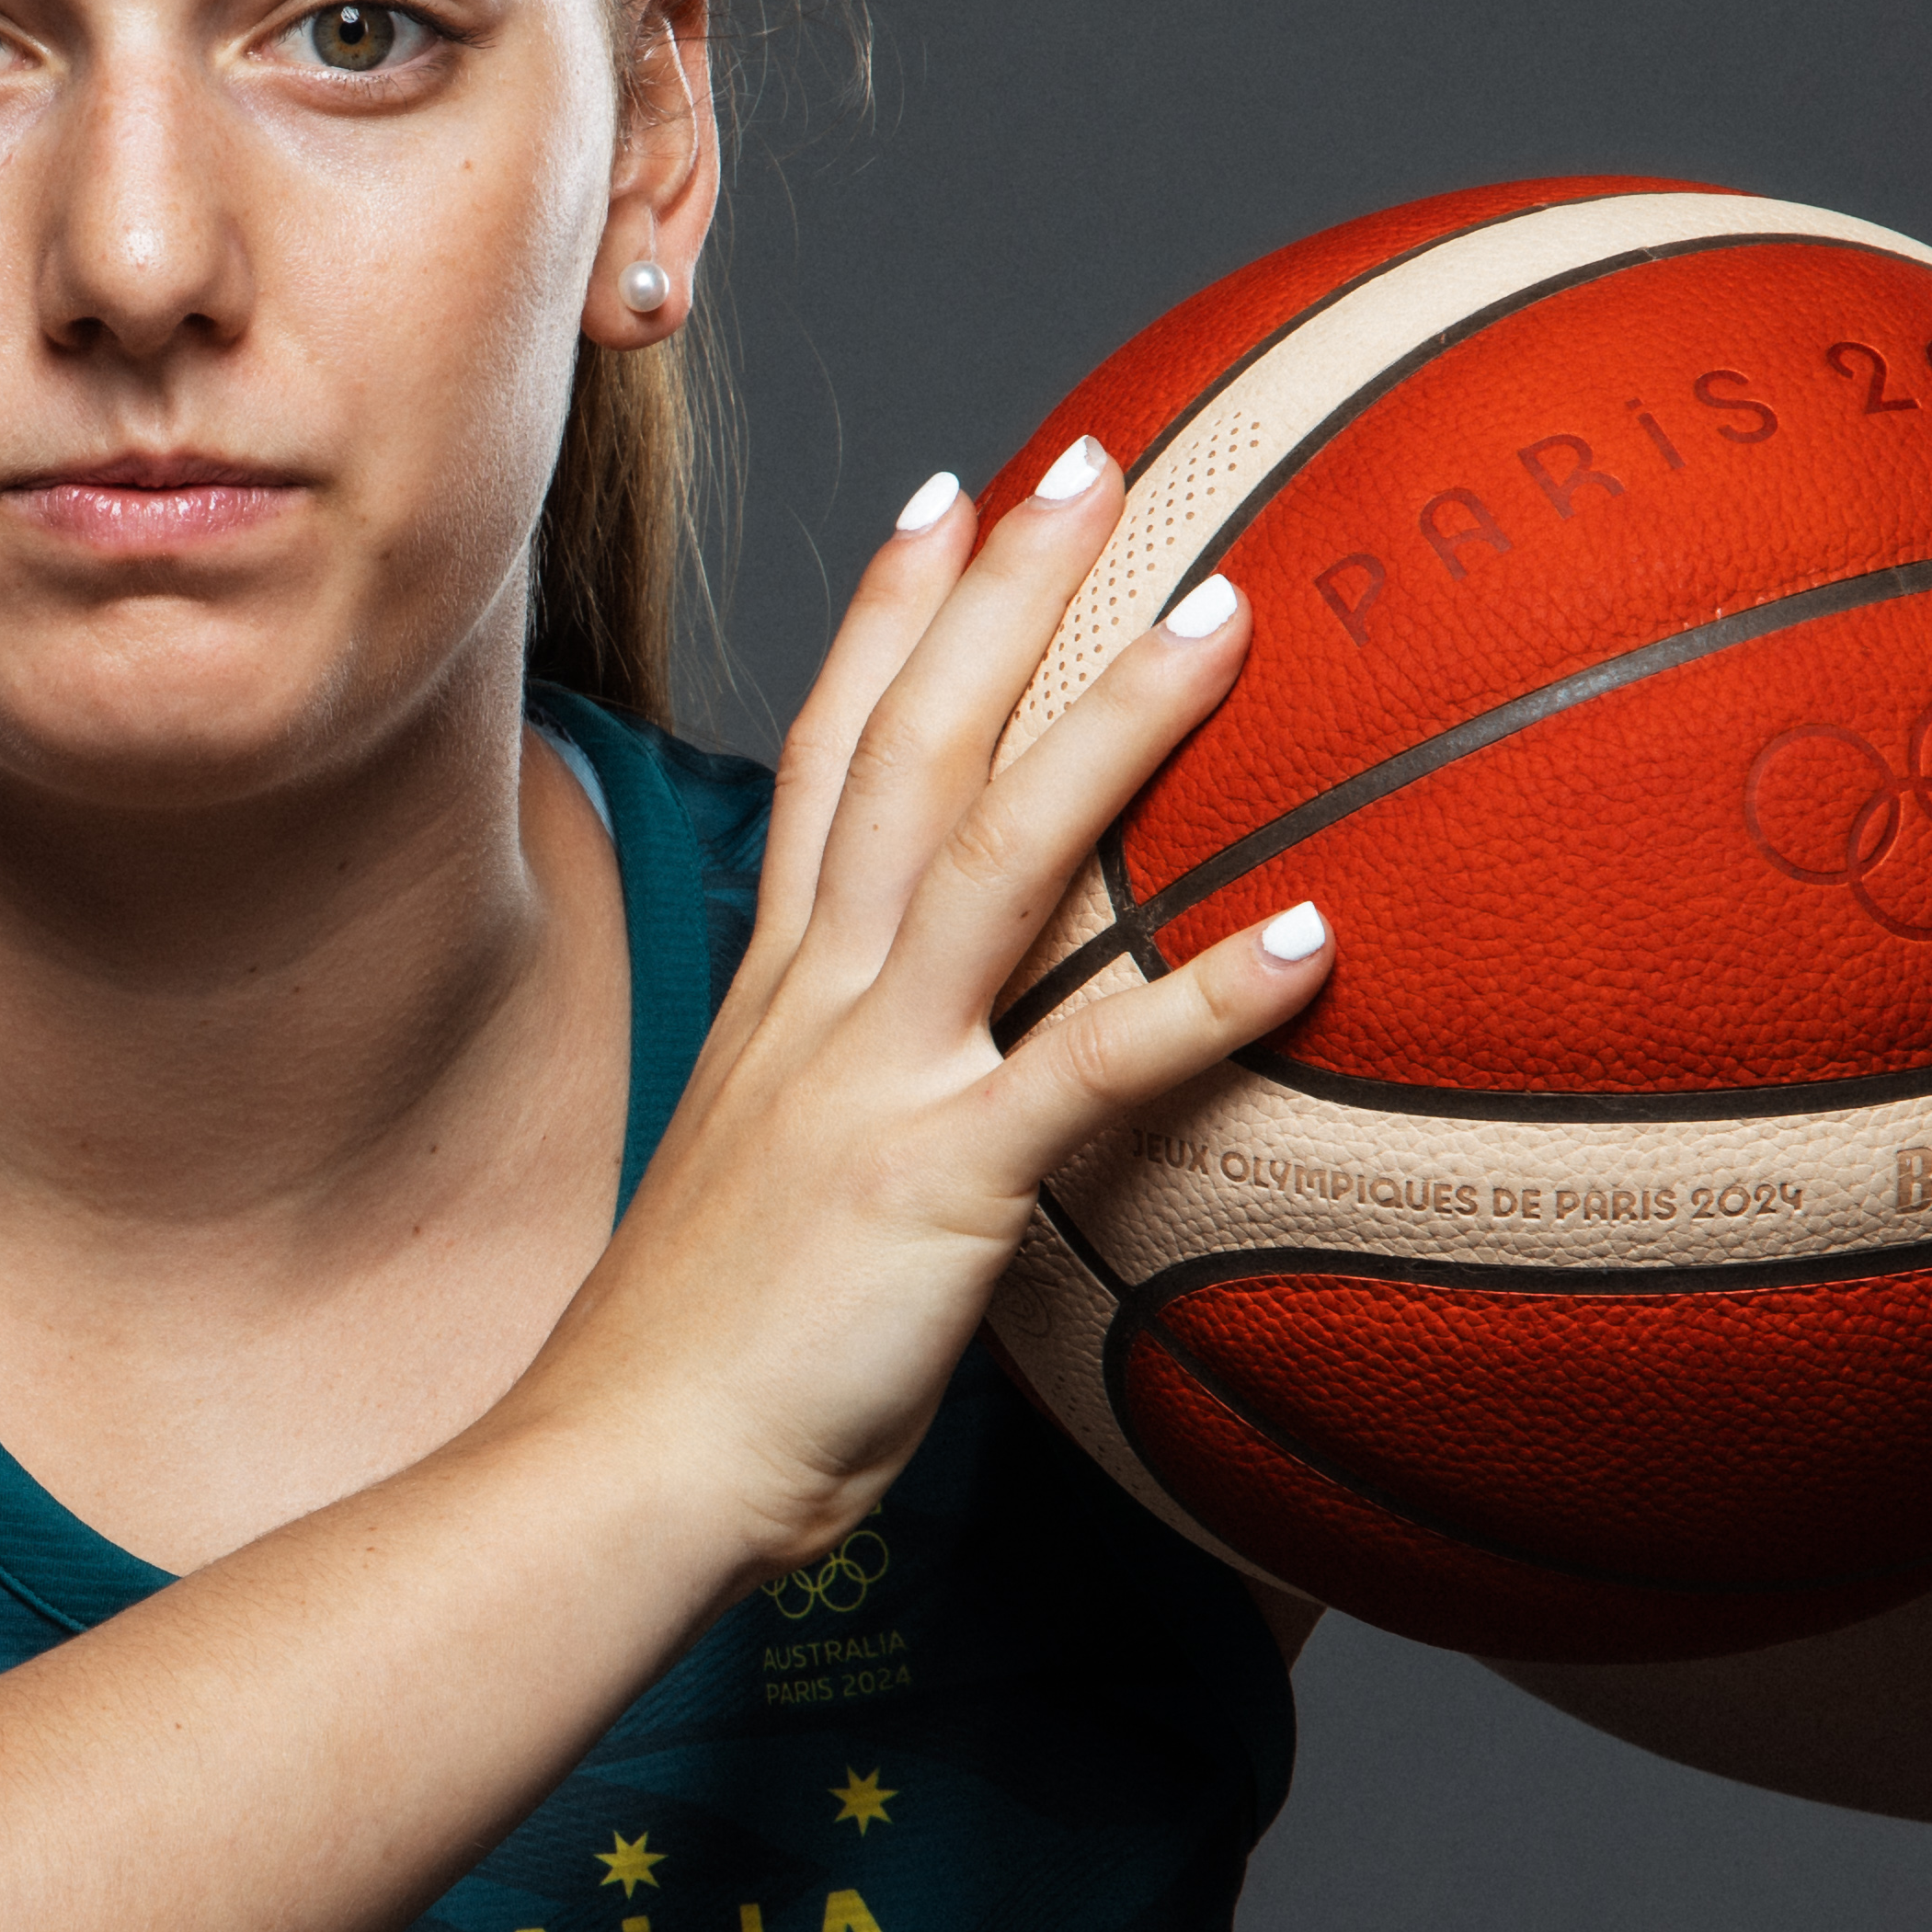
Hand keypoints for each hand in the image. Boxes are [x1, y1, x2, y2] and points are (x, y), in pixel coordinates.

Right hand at [510, 437, 1331, 1565]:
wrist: (620, 1470)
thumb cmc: (697, 1364)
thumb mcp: (764, 1193)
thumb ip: (841, 1115)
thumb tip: (926, 1100)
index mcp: (778, 993)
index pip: (828, 755)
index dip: (888, 616)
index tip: (949, 496)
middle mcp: (821, 1001)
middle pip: (912, 748)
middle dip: (1002, 593)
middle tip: (1096, 461)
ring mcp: (876, 1080)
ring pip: (999, 853)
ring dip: (1114, 726)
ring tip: (1228, 614)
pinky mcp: (940, 1182)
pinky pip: (1092, 1068)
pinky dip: (1202, 997)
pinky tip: (1312, 938)